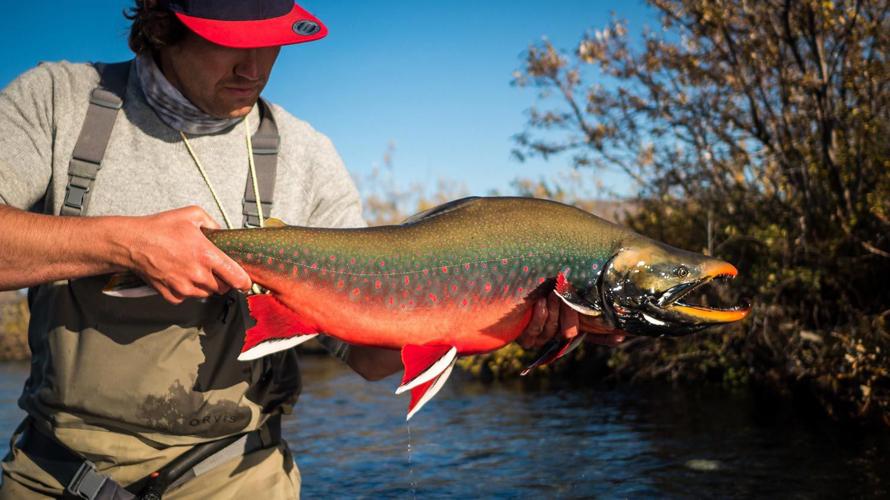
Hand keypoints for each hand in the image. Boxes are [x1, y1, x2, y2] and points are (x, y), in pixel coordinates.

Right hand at [115, 206, 251, 303]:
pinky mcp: (171, 295)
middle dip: (222, 280)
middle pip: (222, 287)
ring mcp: (184, 287)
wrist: (132, 243)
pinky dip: (186, 290)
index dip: (244, 282)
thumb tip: (221, 232)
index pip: (236, 277)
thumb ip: (212, 223)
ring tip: (193, 269)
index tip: (246, 282)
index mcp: (207, 255)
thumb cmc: (160, 228)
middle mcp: (198, 274)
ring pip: (206, 294)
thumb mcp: (192, 214)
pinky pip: (187, 298)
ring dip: (205, 285)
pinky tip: (180, 275)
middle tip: (213, 268)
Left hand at [517, 291, 625, 348]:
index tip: (621, 336)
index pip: (594, 335)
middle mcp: (558, 334)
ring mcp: (542, 339)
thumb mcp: (560, 287)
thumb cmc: (537, 284)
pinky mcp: (526, 340)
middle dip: (569, 314)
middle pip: (571, 332)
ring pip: (553, 330)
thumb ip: (579, 292)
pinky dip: (539, 316)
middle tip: (567, 298)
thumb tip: (606, 289)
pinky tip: (539, 303)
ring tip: (551, 294)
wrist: (508, 286)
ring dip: (552, 311)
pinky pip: (536, 331)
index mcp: (570, 323)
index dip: (607, 337)